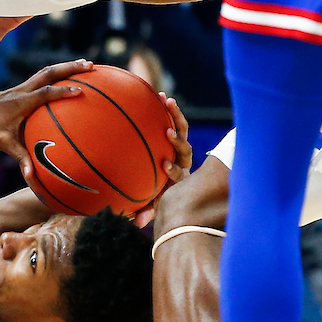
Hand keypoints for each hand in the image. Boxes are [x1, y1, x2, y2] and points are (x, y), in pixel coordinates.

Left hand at [0, 60, 89, 180]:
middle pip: (49, 73)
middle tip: (91, 65)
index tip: (81, 91)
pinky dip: (57, 73)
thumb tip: (31, 175)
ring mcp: (21, 88)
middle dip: (71, 68)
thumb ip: (20, 157)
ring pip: (46, 71)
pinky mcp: (20, 89)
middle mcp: (22, 91)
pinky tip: (67, 75)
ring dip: (66, 66)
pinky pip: (42, 77)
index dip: (63, 92)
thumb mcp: (3, 144)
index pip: (46, 93)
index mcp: (21, 102)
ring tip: (85, 64)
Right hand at [129, 92, 192, 226]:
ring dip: (176, 116)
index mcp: (178, 180)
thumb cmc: (156, 194)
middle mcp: (183, 163)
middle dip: (178, 141)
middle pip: (185, 150)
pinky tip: (162, 97)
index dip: (173, 170)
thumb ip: (146, 211)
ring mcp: (181, 148)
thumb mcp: (152, 203)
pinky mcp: (178, 135)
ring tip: (166, 100)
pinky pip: (177, 122)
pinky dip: (171, 111)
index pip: (179, 175)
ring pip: (183, 131)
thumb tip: (136, 223)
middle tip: (167, 133)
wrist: (173, 186)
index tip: (164, 165)